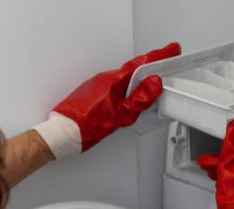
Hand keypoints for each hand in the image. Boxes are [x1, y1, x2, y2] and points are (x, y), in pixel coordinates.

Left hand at [34, 42, 180, 157]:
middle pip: (133, 71)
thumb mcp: (119, 117)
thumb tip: (154, 85)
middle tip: (165, 66)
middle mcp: (105, 79)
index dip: (158, 57)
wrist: (62, 133)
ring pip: (124, 80)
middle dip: (150, 69)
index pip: (140, 65)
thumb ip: (138, 101)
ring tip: (149, 89)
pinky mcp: (93, 93)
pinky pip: (114, 87)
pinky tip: (127, 100)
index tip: (171, 50)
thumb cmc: (84, 126)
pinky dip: (125, 90)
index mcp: (113, 82)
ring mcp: (98, 85)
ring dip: (137, 82)